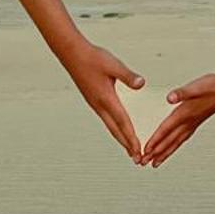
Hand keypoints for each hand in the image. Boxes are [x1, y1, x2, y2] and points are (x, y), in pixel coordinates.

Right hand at [66, 43, 147, 162]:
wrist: (72, 54)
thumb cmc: (93, 58)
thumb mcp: (113, 65)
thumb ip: (128, 76)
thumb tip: (142, 84)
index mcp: (106, 98)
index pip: (122, 122)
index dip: (131, 138)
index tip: (139, 151)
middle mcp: (99, 105)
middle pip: (115, 130)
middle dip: (127, 145)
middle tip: (137, 159)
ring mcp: (95, 104)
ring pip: (110, 126)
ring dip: (120, 138)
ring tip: (129, 150)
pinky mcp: (93, 100)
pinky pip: (106, 120)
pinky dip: (115, 128)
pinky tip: (118, 129)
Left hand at [142, 71, 214, 166]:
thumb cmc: (214, 86)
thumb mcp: (197, 86)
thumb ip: (182, 92)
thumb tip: (170, 97)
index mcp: (185, 113)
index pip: (166, 130)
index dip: (155, 140)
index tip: (145, 151)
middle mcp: (188, 122)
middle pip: (169, 141)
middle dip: (156, 153)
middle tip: (144, 163)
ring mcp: (193, 124)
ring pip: (176, 143)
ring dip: (165, 153)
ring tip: (155, 163)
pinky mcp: (196, 122)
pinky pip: (182, 138)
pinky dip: (175, 146)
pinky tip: (172, 147)